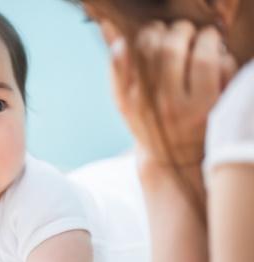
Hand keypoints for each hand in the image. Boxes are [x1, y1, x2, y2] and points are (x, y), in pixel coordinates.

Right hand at [104, 20, 236, 166]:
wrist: (172, 159)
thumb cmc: (147, 123)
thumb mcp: (124, 101)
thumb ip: (116, 68)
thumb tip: (112, 31)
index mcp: (136, 99)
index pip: (141, 49)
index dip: (152, 32)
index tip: (156, 33)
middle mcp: (162, 103)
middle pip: (171, 48)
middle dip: (179, 31)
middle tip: (181, 33)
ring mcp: (191, 107)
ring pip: (202, 54)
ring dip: (204, 37)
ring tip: (202, 39)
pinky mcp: (216, 107)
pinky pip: (222, 67)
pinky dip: (221, 56)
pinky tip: (214, 59)